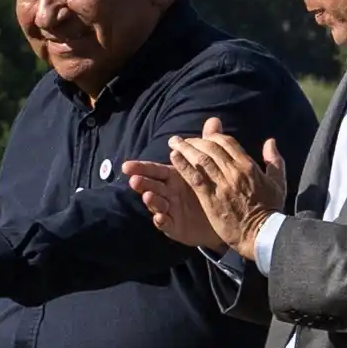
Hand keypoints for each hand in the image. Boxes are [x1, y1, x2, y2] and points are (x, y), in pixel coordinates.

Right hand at [123, 117, 226, 249]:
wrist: (220, 216)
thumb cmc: (207, 189)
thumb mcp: (206, 167)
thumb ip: (206, 145)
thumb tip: (214, 120)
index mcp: (172, 177)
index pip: (154, 169)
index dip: (141, 167)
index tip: (126, 166)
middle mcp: (167, 192)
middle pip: (152, 185)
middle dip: (142, 183)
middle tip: (133, 180)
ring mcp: (170, 209)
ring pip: (157, 204)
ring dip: (151, 200)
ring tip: (147, 196)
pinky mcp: (175, 226)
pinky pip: (167, 224)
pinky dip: (162, 220)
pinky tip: (160, 217)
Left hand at [167, 124, 286, 260]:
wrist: (261, 234)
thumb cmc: (271, 209)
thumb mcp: (278, 182)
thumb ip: (274, 160)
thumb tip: (270, 141)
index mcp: (249, 166)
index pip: (227, 142)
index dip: (212, 137)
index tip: (203, 138)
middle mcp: (234, 171)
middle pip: (210, 147)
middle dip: (195, 140)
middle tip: (182, 139)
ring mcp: (222, 184)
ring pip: (200, 159)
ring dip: (185, 148)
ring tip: (173, 142)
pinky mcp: (210, 198)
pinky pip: (194, 177)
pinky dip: (183, 165)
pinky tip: (173, 157)